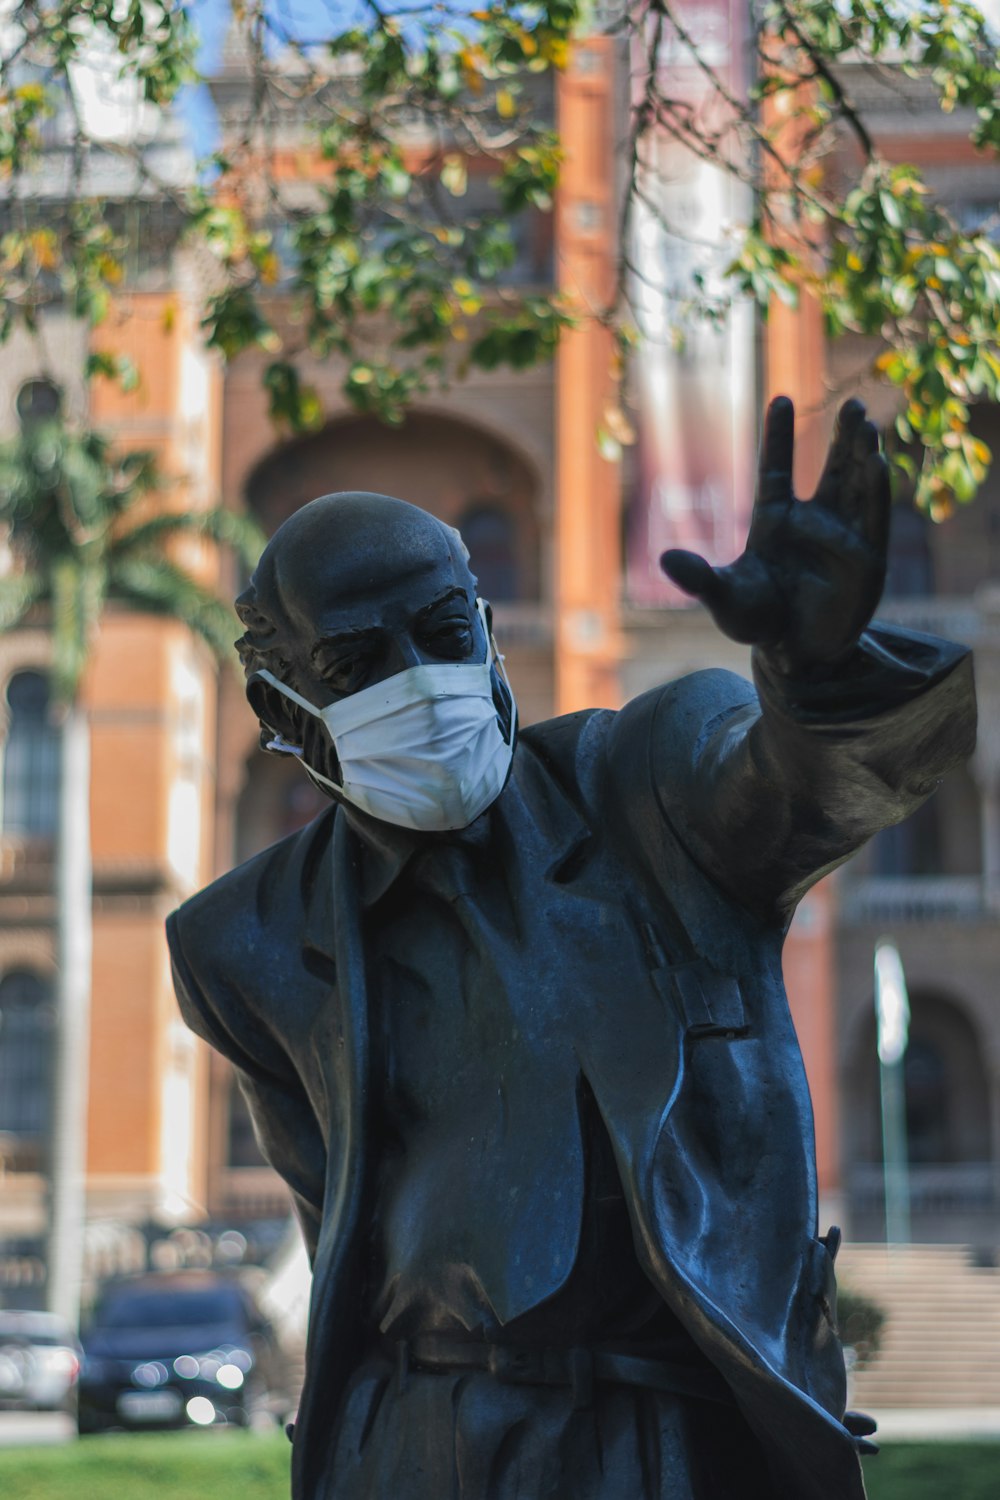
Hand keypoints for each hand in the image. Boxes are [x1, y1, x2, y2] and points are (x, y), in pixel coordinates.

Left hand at [660, 396, 889, 674]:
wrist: (792, 654)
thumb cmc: (756, 620)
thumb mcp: (725, 599)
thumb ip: (699, 579)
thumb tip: (666, 560)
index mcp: (774, 519)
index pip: (777, 468)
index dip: (778, 436)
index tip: (780, 398)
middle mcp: (812, 520)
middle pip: (830, 468)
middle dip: (842, 437)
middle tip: (854, 404)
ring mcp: (841, 537)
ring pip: (856, 486)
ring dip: (862, 455)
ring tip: (867, 424)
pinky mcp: (865, 560)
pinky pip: (873, 519)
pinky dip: (876, 492)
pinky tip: (877, 463)